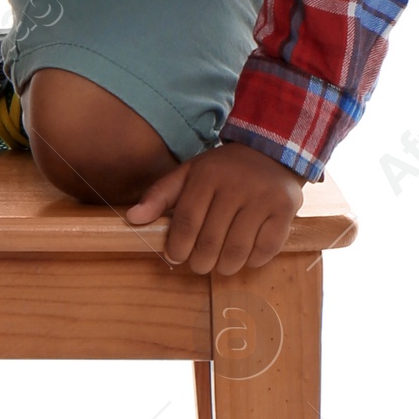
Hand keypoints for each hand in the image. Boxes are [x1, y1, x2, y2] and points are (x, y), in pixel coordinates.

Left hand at [124, 139, 302, 273]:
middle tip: (199, 264)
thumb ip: (160, 195)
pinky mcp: (285, 209)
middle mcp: (237, 185)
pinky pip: (266, 249)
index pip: (187, 222)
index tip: (175, 256)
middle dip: (200, 262)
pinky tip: (245, 257)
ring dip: (225, 266)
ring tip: (220, 265)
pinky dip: (253, 260)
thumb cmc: (224, 169)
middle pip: (211, 241)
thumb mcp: (190, 173)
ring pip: (238, 250)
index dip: (177, 247)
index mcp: (208, 175)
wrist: (273, 152)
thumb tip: (132, 218)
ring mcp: (263, 198)